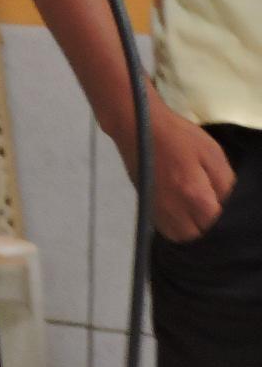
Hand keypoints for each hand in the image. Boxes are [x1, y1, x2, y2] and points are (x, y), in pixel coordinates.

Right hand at [113, 92, 234, 242]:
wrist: (137, 127)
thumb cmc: (177, 136)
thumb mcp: (212, 154)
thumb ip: (226, 184)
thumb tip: (228, 205)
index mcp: (196, 197)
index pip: (219, 227)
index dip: (227, 220)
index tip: (226, 207)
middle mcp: (175, 211)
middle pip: (200, 238)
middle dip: (210, 229)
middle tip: (213, 210)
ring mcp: (158, 212)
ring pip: (182, 239)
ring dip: (194, 231)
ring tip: (199, 214)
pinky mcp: (148, 207)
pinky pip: (168, 231)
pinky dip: (179, 228)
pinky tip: (184, 213)